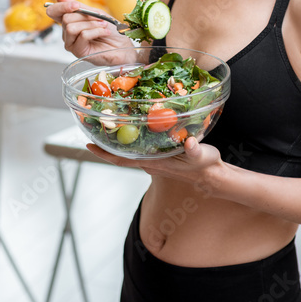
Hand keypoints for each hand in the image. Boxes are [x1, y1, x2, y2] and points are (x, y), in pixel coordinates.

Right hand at [46, 0, 133, 59]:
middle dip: (85, 16)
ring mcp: (71, 43)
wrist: (123, 45)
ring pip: (71, 27)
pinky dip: (96, 31)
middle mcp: (67, 33)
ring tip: (103, 26)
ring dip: (91, 24)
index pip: (53, 12)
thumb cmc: (111, 30)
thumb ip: (78, 6)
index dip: (61, 6)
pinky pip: (82, 36)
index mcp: (69, 21)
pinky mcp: (78, 52)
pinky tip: (105, 32)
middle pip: (66, 18)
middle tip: (100, 18)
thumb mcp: (95, 13)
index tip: (76, 5)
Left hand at [85, 136, 223, 195]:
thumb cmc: (205, 167)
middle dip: (104, 144)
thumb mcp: (202, 156)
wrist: (212, 176)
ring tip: (105, 125)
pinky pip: (139, 149)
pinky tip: (129, 128)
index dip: (104, 154)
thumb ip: (195, 150)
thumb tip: (189, 143)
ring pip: (129, 151)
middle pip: (120, 154)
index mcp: (154, 163)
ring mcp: (154, 160)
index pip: (122, 159)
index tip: (88, 145)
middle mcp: (150, 162)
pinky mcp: (160, 156)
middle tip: (90, 128)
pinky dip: (130, 140)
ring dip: (116, 141)